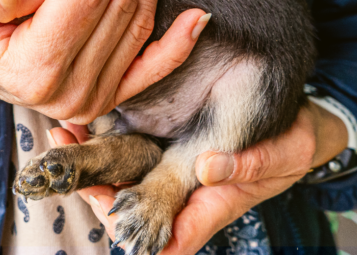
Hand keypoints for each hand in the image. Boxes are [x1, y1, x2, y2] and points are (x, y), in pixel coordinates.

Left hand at [55, 101, 349, 253]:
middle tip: (61, 158)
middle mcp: (180, 194)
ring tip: (60, 134)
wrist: (296, 124)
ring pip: (119, 178)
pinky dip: (101, 135)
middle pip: (125, 208)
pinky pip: (127, 148)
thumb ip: (248, 165)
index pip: (160, 237)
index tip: (104, 205)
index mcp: (205, 207)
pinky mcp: (164, 144)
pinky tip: (80, 119)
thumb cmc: (290, 149)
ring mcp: (169, 169)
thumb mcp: (278, 156)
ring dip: (88, 162)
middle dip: (92, 187)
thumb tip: (207, 167)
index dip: (128, 226)